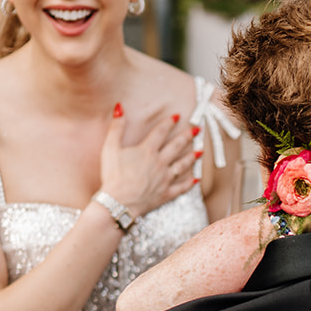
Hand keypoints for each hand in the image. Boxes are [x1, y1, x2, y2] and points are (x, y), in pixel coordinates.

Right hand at [100, 102, 196, 219]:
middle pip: (176, 146)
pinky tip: (196, 180)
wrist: (118, 202)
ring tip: (200, 151)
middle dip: (187, 136)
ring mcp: (164, 179)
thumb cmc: (113, 175)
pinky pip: (181, 188)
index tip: (177, 116)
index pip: (160, 132)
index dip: (169, 122)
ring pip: (182, 165)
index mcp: (147, 151)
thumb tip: (119, 107)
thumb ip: (116, 127)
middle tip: (197, 130)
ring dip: (192, 157)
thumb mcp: (110, 148)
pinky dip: (189, 184)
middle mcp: (159, 163)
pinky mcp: (165, 194)